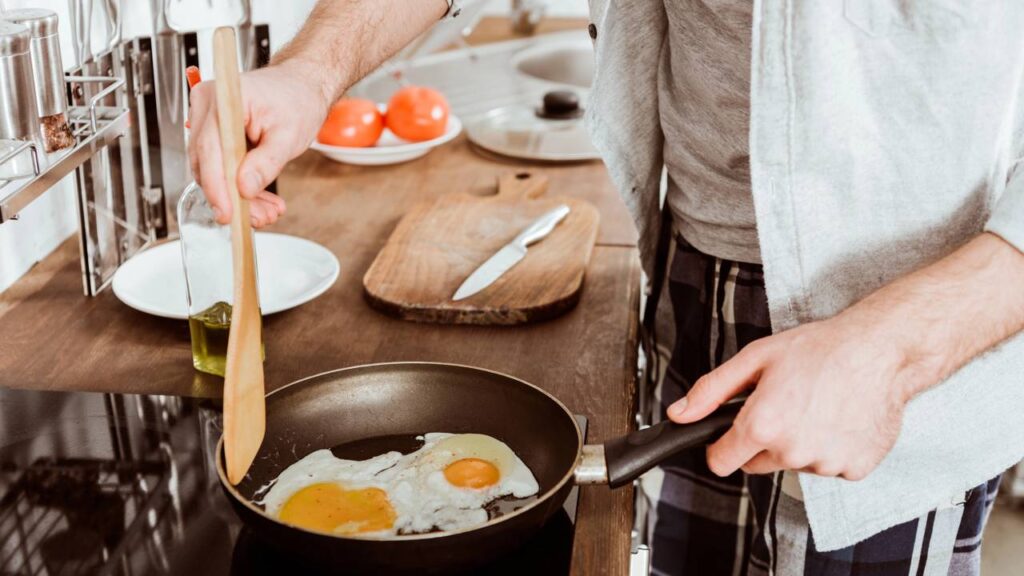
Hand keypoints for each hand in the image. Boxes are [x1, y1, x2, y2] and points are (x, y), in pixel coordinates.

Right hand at [187, 63, 328, 226]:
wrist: (302, 85)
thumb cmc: (297, 99)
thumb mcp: (289, 134)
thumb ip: (266, 162)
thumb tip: (244, 188)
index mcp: (222, 99)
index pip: (209, 150)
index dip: (217, 186)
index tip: (227, 213)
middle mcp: (206, 109)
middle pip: (207, 164)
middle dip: (232, 197)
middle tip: (259, 217)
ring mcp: (207, 122)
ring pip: (213, 171)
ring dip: (238, 196)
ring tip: (267, 211)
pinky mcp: (215, 135)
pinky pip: (220, 168)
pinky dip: (239, 186)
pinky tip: (261, 200)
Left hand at [667, 313, 915, 480]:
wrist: (880, 350)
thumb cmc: (820, 348)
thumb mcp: (755, 358)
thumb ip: (711, 390)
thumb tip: (679, 414)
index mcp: (762, 425)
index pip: (721, 462)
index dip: (720, 447)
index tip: (728, 436)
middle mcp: (792, 451)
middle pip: (757, 463)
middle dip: (762, 440)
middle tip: (784, 404)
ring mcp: (825, 463)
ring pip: (794, 464)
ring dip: (798, 443)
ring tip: (816, 405)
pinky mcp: (854, 469)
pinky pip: (828, 466)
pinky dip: (830, 448)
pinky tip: (839, 417)